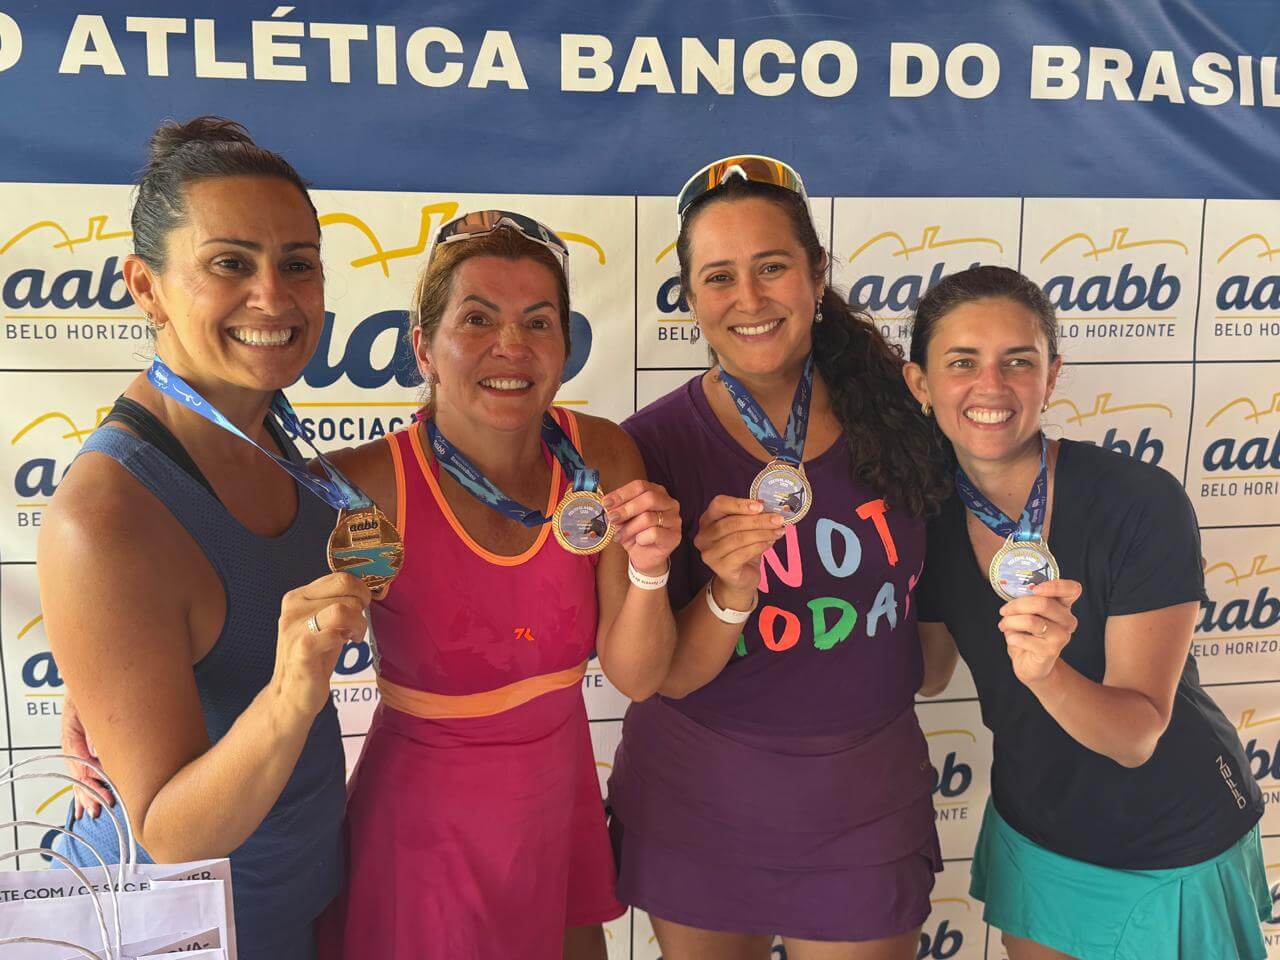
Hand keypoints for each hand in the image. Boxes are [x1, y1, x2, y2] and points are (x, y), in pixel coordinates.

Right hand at [61, 696, 112, 819]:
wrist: (86, 686)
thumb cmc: (89, 696)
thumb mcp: (90, 710)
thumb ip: (94, 731)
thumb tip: (96, 751)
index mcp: (72, 739)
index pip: (82, 768)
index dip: (94, 784)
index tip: (105, 794)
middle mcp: (71, 748)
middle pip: (79, 777)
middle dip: (90, 795)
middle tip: (100, 809)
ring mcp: (74, 750)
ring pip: (78, 778)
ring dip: (86, 796)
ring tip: (92, 812)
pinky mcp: (80, 750)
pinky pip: (80, 773)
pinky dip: (82, 789)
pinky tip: (82, 805)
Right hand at [273, 573, 371, 721]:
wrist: (291, 695)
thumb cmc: (315, 656)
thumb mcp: (324, 622)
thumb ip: (339, 602)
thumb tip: (368, 588)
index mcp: (298, 596)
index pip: (340, 577)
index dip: (361, 590)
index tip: (362, 607)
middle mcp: (293, 608)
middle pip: (346, 591)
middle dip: (361, 608)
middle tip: (356, 626)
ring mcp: (294, 628)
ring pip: (342, 609)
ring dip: (357, 624)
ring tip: (353, 636)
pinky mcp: (301, 650)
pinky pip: (333, 634)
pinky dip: (344, 638)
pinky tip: (343, 645)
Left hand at [602, 480, 680, 576]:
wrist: (645, 557)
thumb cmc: (635, 534)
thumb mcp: (624, 519)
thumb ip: (619, 509)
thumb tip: (607, 505)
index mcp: (657, 492)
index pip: (640, 486)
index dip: (622, 493)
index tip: (606, 503)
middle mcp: (669, 503)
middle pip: (649, 498)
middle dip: (626, 509)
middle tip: (611, 518)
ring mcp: (674, 519)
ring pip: (649, 518)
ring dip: (629, 528)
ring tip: (619, 536)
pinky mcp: (674, 536)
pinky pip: (654, 533)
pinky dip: (641, 538)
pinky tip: (637, 542)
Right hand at [693, 495, 784, 609]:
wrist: (739, 578)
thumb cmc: (742, 548)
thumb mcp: (745, 528)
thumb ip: (751, 516)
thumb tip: (768, 507)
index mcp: (707, 520)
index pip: (719, 504)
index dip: (739, 504)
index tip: (760, 506)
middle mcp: (703, 536)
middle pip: (731, 523)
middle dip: (758, 520)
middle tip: (778, 519)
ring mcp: (710, 553)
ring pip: (738, 538)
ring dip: (762, 533)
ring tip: (778, 531)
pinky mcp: (720, 568)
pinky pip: (743, 553)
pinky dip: (759, 546)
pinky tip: (770, 542)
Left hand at [998, 579, 1082, 685]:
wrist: (1031, 664)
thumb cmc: (1028, 635)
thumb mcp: (1028, 613)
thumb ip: (1028, 601)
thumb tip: (1016, 591)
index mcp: (1064, 606)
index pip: (1072, 589)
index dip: (1055, 586)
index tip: (1034, 589)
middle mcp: (1067, 621)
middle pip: (1043, 603)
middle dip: (1016, 605)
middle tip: (1004, 611)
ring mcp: (1061, 637)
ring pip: (1031, 620)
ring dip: (1010, 621)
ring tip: (1004, 625)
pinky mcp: (1050, 651)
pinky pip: (1023, 638)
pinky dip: (1011, 637)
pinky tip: (1012, 640)